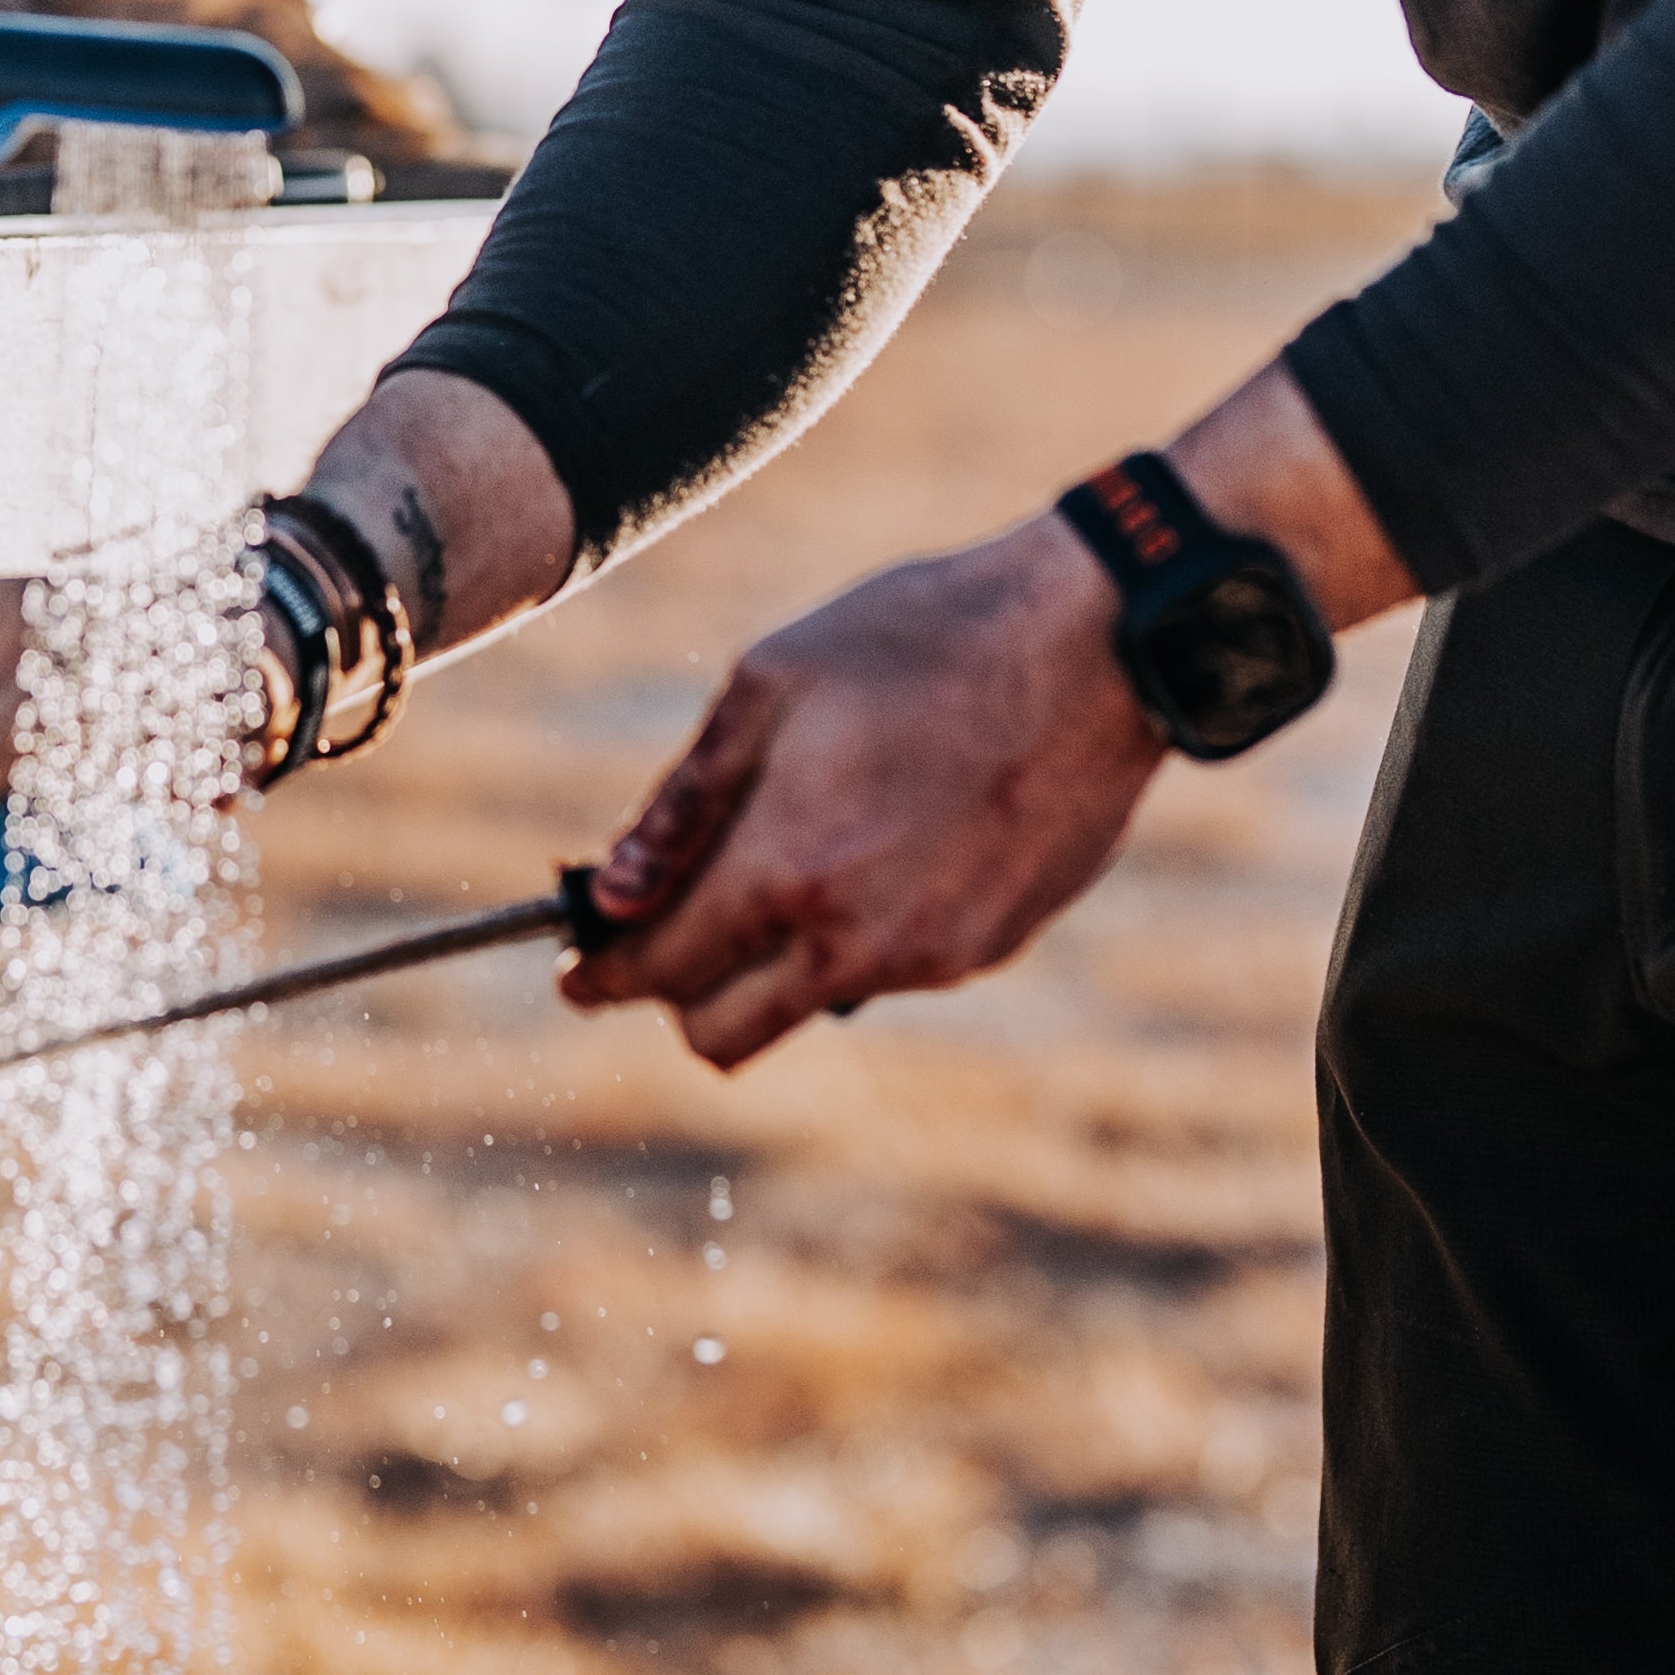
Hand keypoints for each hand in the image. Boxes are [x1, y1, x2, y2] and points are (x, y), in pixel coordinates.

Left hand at [565, 519, 1160, 1069]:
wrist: (1098, 641)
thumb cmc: (920, 639)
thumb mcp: (770, 688)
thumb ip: (681, 807)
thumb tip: (608, 892)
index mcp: (786, 872)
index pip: (661, 972)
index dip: (602, 978)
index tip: (577, 975)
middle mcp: (858, 942)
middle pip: (725, 1034)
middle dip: (679, 992)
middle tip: (665, 928)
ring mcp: (934, 958)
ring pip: (812, 1000)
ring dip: (776, 957)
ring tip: (792, 846)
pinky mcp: (993, 947)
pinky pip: (892, 968)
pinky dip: (859, 931)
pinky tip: (884, 836)